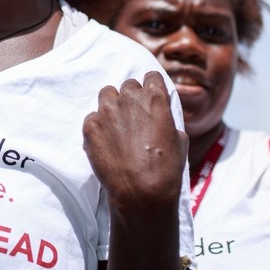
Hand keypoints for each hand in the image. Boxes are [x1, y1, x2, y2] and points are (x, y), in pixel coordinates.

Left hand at [83, 72, 187, 210]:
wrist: (141, 193)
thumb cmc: (166, 169)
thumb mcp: (179, 138)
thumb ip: (166, 118)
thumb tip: (160, 114)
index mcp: (155, 98)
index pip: (151, 77)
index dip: (151, 88)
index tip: (149, 98)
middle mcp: (129, 98)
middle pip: (128, 86)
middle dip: (131, 99)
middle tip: (134, 119)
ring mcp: (107, 110)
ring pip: (107, 95)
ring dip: (112, 105)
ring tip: (117, 126)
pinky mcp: (90, 125)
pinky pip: (93, 117)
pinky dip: (99, 126)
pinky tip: (107, 143)